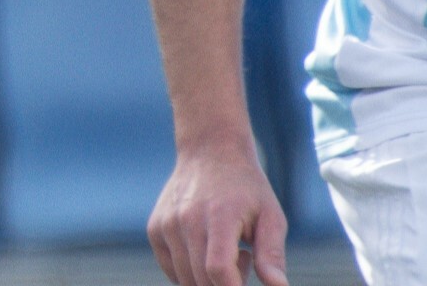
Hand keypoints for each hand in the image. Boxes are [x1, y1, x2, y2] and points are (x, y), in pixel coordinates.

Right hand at [148, 146, 289, 285]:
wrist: (209, 153)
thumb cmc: (246, 188)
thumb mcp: (271, 217)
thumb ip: (272, 255)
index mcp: (219, 216)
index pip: (218, 270)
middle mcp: (186, 220)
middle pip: (202, 279)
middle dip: (227, 284)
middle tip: (244, 260)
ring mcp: (166, 224)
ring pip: (185, 279)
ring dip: (208, 280)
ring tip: (226, 253)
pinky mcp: (155, 229)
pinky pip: (171, 270)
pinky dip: (190, 274)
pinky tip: (206, 252)